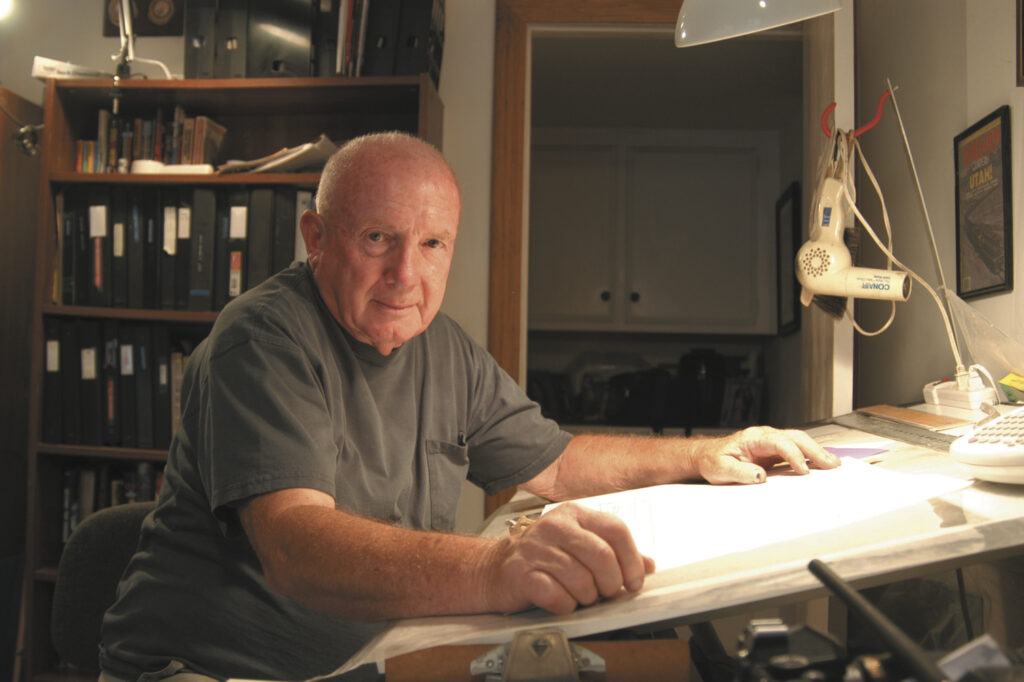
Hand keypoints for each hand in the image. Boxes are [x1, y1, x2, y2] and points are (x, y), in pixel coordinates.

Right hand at [485, 503, 654, 614]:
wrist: (495, 568)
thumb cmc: (543, 558)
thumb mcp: (580, 546)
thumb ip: (613, 552)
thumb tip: (648, 565)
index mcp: (574, 514)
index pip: (616, 530)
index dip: (632, 560)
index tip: (633, 581)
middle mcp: (554, 526)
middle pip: (602, 556)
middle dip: (611, 583)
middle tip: (606, 593)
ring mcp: (535, 548)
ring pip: (581, 580)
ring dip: (587, 597)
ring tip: (580, 596)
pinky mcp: (520, 572)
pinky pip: (557, 596)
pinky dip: (566, 605)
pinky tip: (561, 600)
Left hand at [693, 426, 839, 484]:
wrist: (707, 456)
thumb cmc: (714, 461)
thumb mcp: (721, 470)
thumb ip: (740, 473)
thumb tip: (760, 476)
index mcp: (753, 438)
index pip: (780, 442)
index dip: (793, 455)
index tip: (803, 471)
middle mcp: (765, 437)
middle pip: (795, 437)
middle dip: (815, 450)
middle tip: (831, 464)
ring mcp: (771, 443)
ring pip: (799, 441)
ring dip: (816, 451)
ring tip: (833, 464)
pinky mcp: (774, 451)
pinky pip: (795, 450)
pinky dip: (810, 456)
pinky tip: (820, 464)